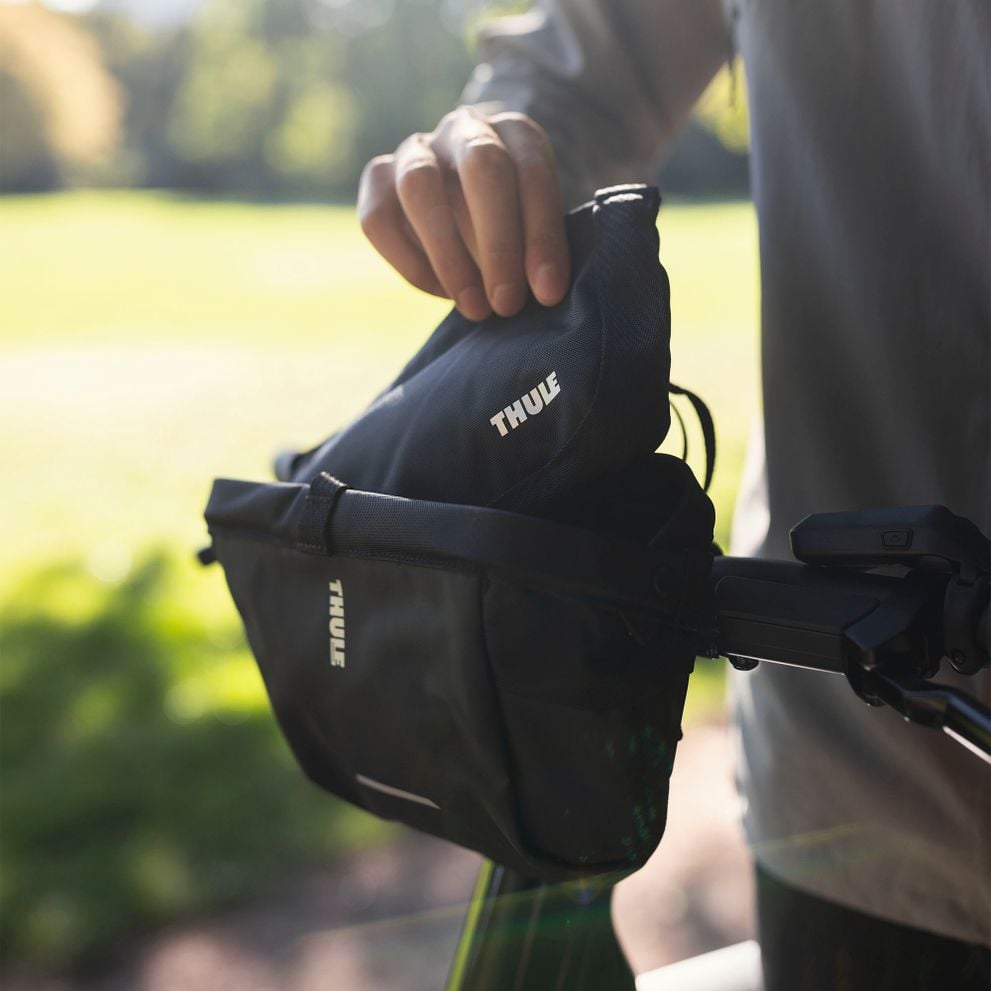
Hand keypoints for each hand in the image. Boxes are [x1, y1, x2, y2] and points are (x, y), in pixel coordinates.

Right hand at [358, 107, 570, 321]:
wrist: (470, 205)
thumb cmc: (517, 225)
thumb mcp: (541, 229)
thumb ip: (543, 249)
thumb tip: (545, 290)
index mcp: (517, 133)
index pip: (533, 171)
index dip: (542, 234)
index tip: (548, 291)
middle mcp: (465, 130)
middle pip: (481, 167)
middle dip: (498, 243)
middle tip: (507, 302)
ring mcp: (416, 150)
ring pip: (420, 187)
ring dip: (449, 256)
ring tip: (473, 306)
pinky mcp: (377, 179)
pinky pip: (379, 219)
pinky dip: (410, 262)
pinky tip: (441, 292)